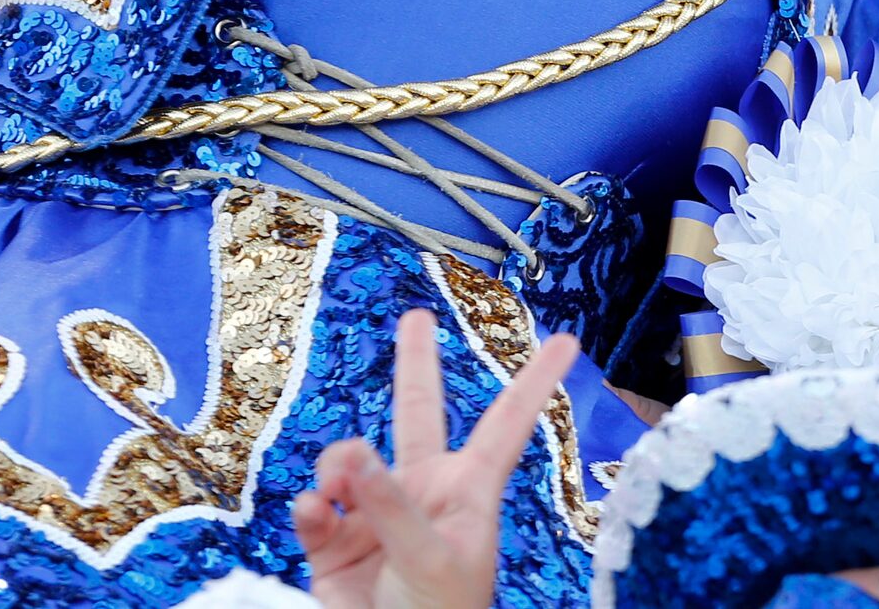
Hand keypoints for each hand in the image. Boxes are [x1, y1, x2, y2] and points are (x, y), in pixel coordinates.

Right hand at [293, 310, 579, 608]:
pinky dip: (310, 508)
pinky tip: (315, 513)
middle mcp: (423, 492)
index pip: (508, 423)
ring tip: (337, 492)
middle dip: (415, 365)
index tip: (569, 340)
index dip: (535, 381)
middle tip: (415, 318)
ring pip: (348, 462)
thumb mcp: (431, 560)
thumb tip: (354, 454)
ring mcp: (377, 515)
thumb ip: (392, 506)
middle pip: (419, 414)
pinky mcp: (334, 543)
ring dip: (338, 467)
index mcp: (468, 489)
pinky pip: (314, 508)